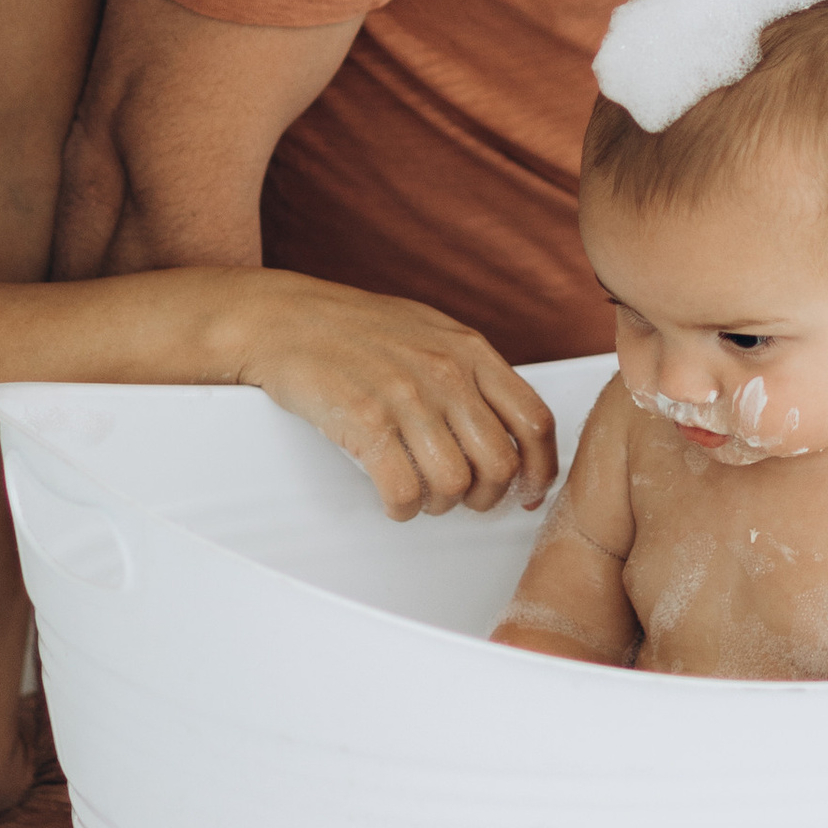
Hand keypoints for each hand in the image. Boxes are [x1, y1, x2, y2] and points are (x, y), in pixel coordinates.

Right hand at [230, 270, 557, 518]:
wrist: (286, 319)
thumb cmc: (356, 328)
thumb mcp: (430, 332)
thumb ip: (472, 372)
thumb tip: (509, 424)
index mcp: (469, 351)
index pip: (534, 420)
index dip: (540, 467)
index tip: (529, 491)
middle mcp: (446, 374)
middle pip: (499, 463)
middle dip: (485, 496)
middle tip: (463, 498)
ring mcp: (406, 398)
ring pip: (454, 485)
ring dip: (439, 504)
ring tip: (420, 493)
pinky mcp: (366, 423)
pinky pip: (404, 492)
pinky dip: (402, 509)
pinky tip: (392, 498)